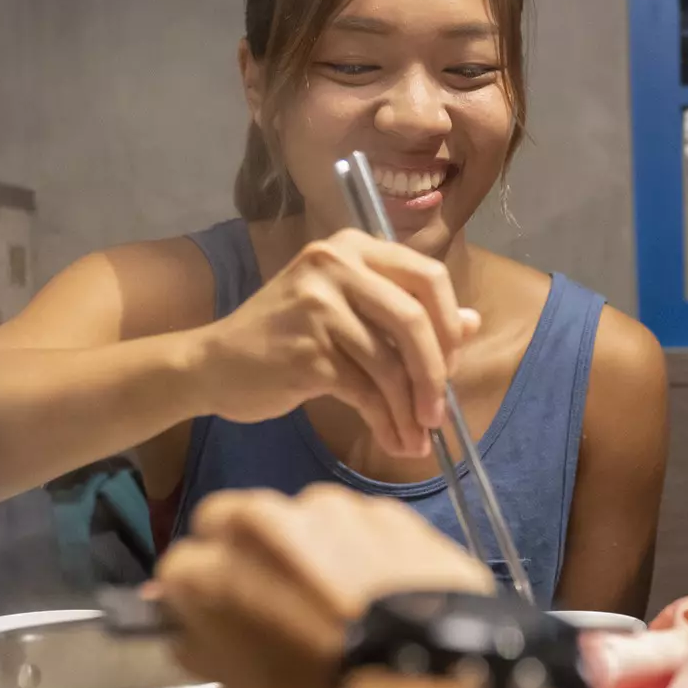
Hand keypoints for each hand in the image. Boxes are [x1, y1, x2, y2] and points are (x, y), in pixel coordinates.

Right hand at [151, 484, 493, 687]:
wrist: (426, 676)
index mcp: (210, 570)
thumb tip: (185, 630)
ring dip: (307, 544)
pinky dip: (362, 546)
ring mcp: (325, 508)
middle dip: (242, 549)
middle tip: (273, 594)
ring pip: (298, 516)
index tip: (219, 611)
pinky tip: (381, 587)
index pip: (180, 566)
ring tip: (339, 596)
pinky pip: (358, 522)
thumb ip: (201, 646)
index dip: (199, 593)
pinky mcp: (380, 508)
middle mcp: (259, 523)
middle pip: (229, 521)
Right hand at [194, 229, 480, 456]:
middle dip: (436, 374)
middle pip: (415, 319)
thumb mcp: (349, 315)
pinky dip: (386, 422)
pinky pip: (366, 391)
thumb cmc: (287, 339)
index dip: (450, 325)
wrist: (214, 365)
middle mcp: (335, 264)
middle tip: (438, 413)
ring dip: (410, 410)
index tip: (452, 365)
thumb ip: (406, 314)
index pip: (428, 276)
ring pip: (391, 363)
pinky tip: (392, 440)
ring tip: (416, 439)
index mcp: (353, 247)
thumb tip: (474, 322)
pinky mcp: (307, 350)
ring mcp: (318, 305)